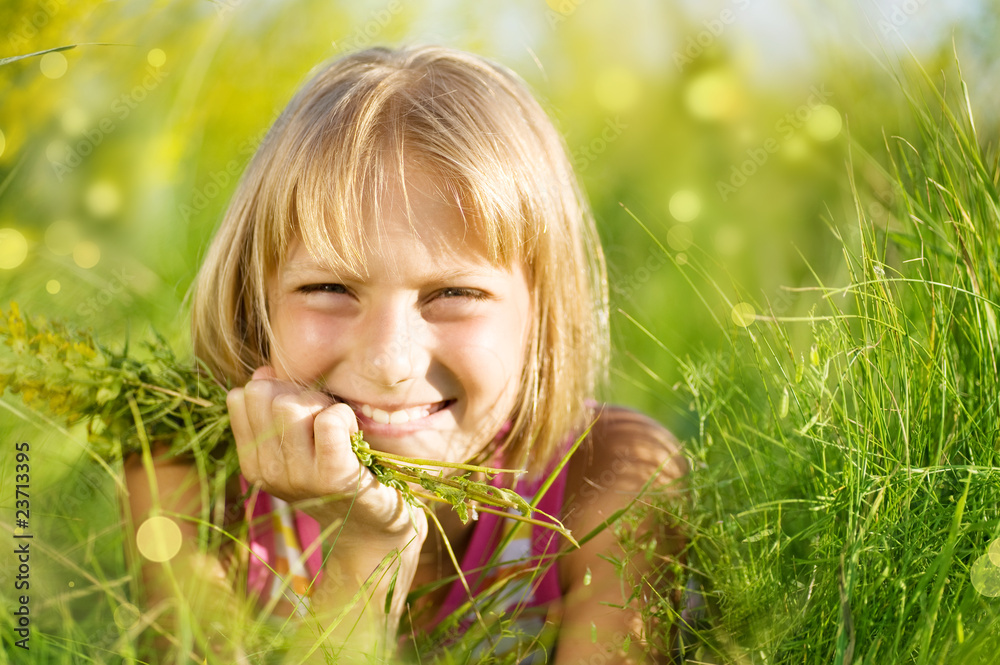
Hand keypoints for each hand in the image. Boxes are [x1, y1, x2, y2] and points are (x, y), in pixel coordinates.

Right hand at [226, 366, 424, 545]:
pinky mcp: (333, 476)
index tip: (301, 414)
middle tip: (325, 421)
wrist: (374, 531)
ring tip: (340, 431)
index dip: (277, 391)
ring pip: (293, 405)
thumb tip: (262, 371)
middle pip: (266, 394)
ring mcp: (298, 477)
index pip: (243, 397)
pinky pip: (329, 421)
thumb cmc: (339, 477)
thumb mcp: (297, 446)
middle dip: (300, 395)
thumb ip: (275, 409)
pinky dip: (345, 417)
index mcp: (253, 463)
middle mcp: (267, 473)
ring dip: (323, 406)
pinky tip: (354, 439)